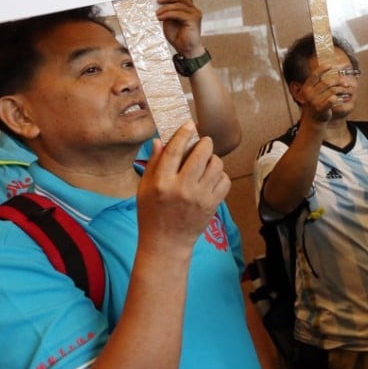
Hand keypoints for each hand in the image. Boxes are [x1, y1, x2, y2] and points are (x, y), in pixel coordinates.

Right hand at [136, 123, 230, 258]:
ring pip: (216, 165)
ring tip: (206, 161)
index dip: (184, 134)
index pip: (174, 151)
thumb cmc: (151, 214)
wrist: (166, 243)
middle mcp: (182, 189)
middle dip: (205, 143)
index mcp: (161, 183)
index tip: (189, 125)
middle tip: (203, 142)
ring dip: (213, 159)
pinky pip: (224, 180)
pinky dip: (220, 175)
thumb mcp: (143, 189)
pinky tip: (212, 177)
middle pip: (201, 154)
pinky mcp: (213, 205)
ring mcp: (200, 197)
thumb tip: (160, 140)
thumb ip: (153, 164)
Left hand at [156, 0, 204, 58]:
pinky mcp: (193, 20)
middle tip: (158, 0)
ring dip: (165, 9)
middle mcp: (193, 10)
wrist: (186, 50)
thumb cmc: (178, 36)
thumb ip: (168, 12)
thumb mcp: (170, 21)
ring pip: (178, 5)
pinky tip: (160, 17)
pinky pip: (178, 13)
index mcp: (188, 9)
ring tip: (156, 14)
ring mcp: (195, 14)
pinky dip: (167, 14)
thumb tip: (160, 4)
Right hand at [299, 64, 345, 123]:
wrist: (314, 119)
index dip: (322, 69)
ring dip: (342, 89)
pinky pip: (332, 99)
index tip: (330, 65)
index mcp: (306, 87)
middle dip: (338, 81)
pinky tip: (341, 98)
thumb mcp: (315, 92)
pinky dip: (339, 97)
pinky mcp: (320, 108)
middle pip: (327, 82)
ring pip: (332, 91)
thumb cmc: (317, 102)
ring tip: (346, 90)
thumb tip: (333, 71)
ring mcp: (314, 101)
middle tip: (346, 83)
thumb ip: (320, 83)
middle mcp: (309, 94)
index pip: (314, 75)